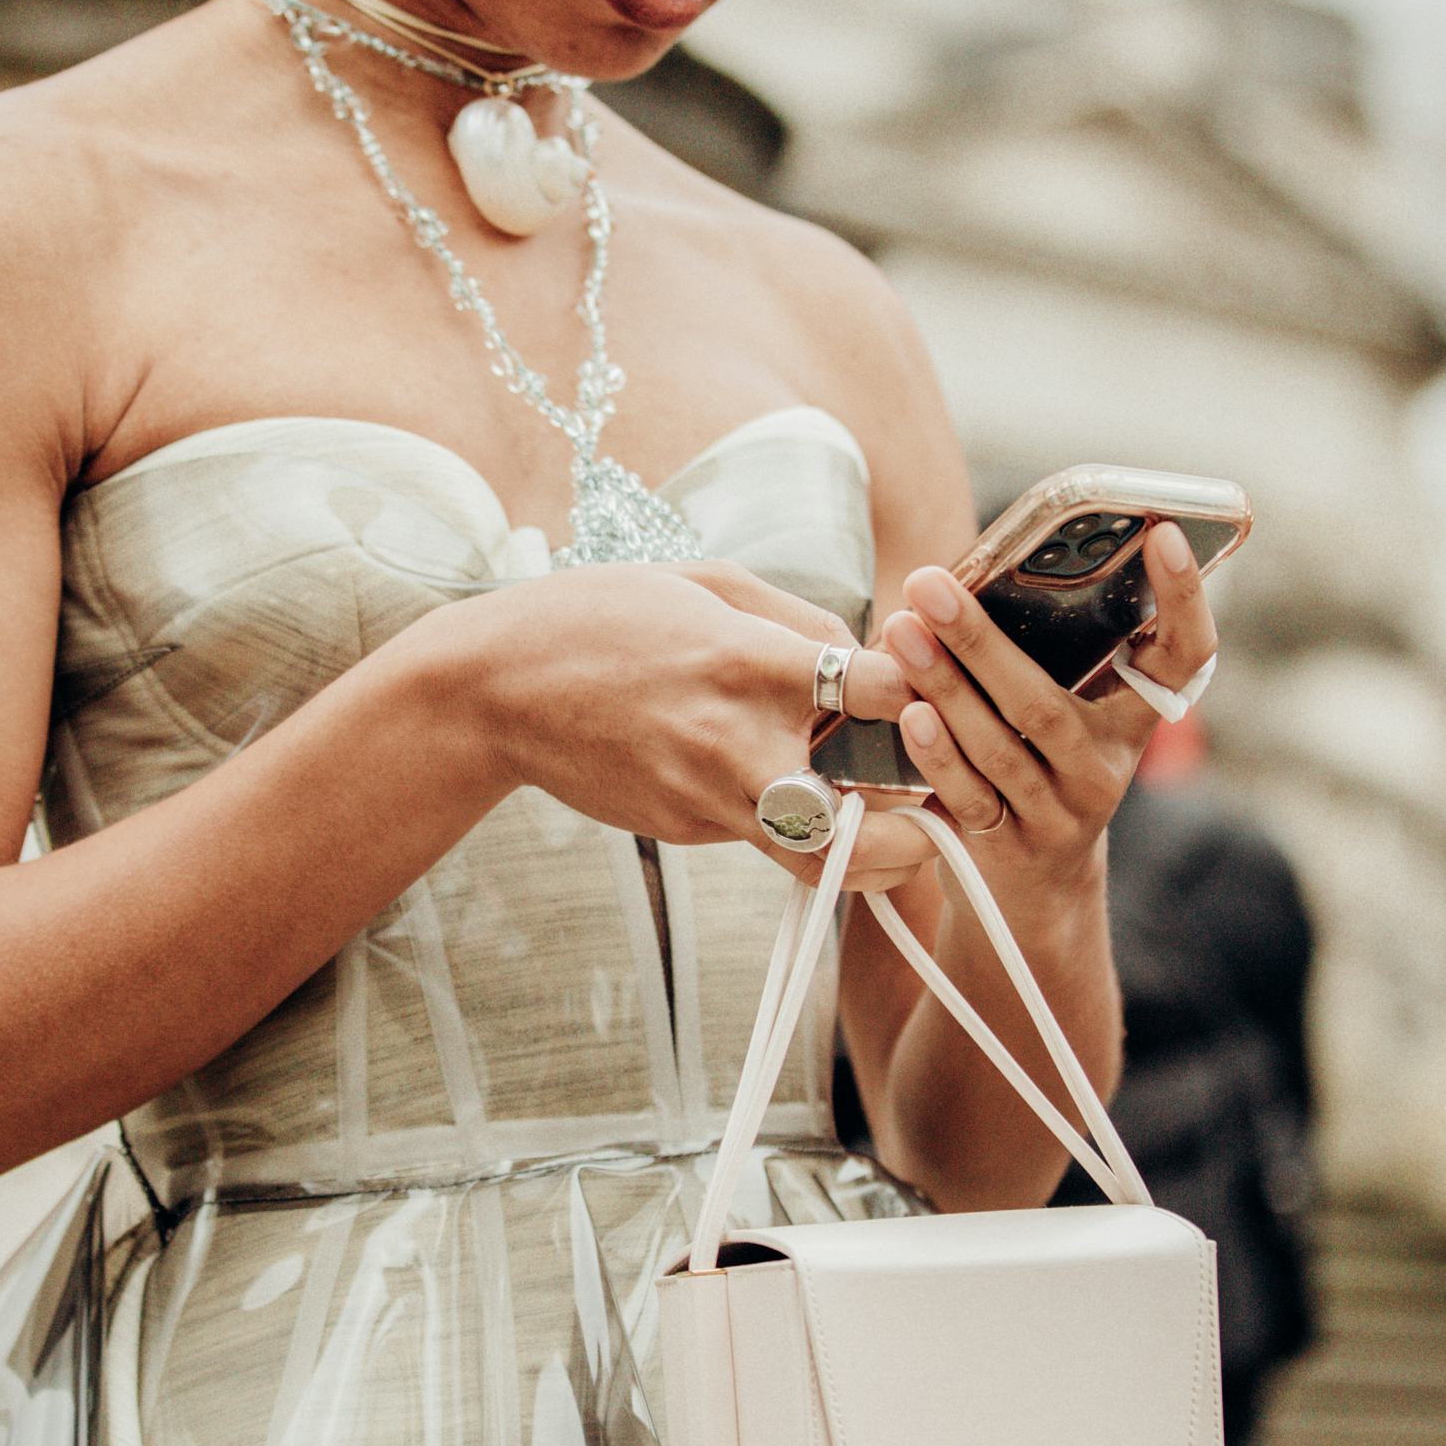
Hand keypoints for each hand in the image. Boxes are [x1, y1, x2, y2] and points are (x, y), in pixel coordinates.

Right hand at [458, 557, 936, 887]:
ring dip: (872, 855)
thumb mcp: (709, 584)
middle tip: (948, 807)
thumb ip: (800, 620)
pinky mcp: (685, 829)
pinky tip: (801, 794)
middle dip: (920, 825)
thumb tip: (868, 655)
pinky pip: (763, 836)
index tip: (935, 688)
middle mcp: (734, 743)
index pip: (881, 694)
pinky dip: (797, 826)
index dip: (927, 695)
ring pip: (818, 860)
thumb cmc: (603, 617)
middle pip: (862, 821)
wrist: (496, 688)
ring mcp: (705, 800)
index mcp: (749, 663)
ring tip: (902, 833)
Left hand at [875, 524, 1217, 905]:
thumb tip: (967, 572)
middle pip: (1046, 701)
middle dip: (980, 639)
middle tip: (930, 584)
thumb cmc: (1039, 773)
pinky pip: (971, 797)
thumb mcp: (1065, 721)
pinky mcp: (1011, 850)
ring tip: (901, 631)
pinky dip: (938, 755)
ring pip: (1001, 746)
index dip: (1184, 597)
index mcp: (1133, 721)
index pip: (1184, 655)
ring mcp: (1060, 814)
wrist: (1032, 898)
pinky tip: (909, 713)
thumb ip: (1044, 659)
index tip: (1166, 534)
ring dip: (944, 685)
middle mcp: (1106, 767)